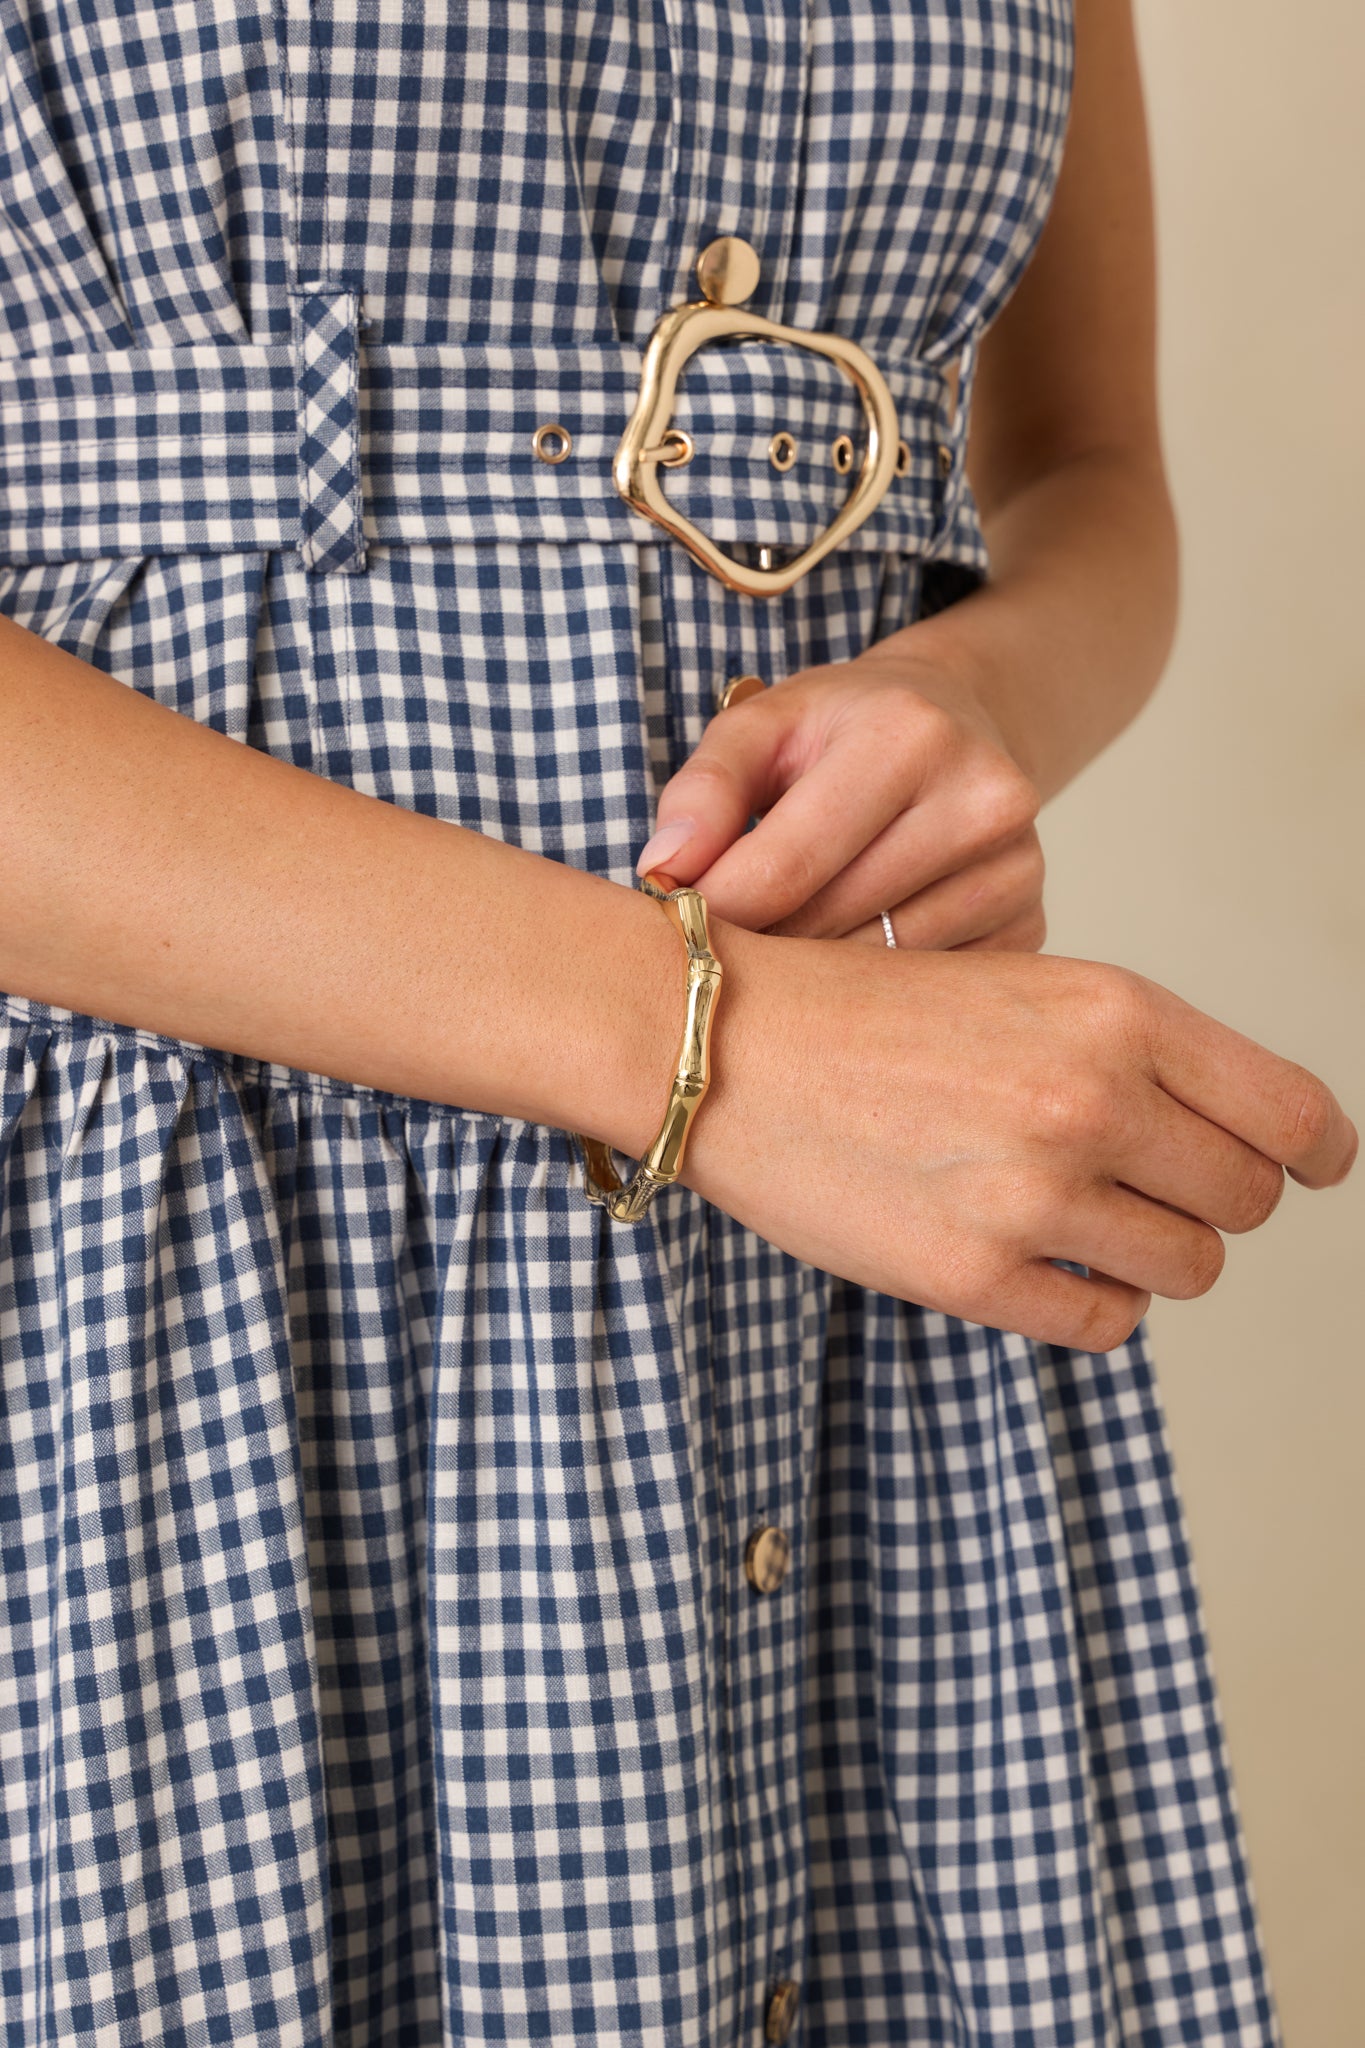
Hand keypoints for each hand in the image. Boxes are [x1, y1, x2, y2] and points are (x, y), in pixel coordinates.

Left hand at [634, 639, 1046, 950]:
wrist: (956, 721)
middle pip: (832, 923)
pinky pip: (925, 991)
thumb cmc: (841, 729)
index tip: (678, 924)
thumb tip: (666, 867)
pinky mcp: (1030, 925)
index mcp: (910, 737)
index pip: (788, 864)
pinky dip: (870, 992)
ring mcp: (1018, 870)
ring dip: (812, 979)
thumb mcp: (763, 726)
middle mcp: (984, 801)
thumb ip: (704, 788)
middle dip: (761, 944)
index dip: (718, 909)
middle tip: (715, 948)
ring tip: (776, 956)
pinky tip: (841, 970)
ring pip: (879, 971)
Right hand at [677, 923, 1358, 1349]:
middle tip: (1144, 1185)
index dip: (1317, 1151)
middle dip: (1211, 1199)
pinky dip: (1091, 1299)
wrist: (724, 1045)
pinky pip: (1109, 1324)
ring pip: (1190, 1268)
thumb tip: (1243, 1143)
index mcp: (1117, 1012)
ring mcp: (1036, 1195)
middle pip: (1247, 1200)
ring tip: (1077, 1216)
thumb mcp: (1023, 986)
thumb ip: (1134, 1052)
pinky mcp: (975, 1277)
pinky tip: (1035, 1256)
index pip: (1291, 1115)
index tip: (1311, 1168)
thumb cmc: (867, 1013)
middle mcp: (1093, 1100)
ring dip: (1151, 1253)